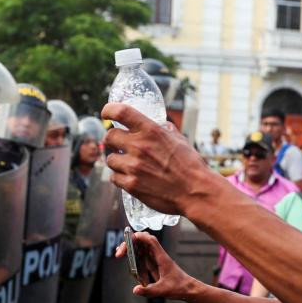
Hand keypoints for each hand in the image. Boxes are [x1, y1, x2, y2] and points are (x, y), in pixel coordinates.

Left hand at [101, 102, 218, 215]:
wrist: (195, 191)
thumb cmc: (191, 165)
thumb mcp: (179, 140)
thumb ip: (166, 130)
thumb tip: (160, 125)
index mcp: (151, 131)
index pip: (120, 112)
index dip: (109, 110)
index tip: (106, 113)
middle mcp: (139, 146)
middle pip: (109, 136)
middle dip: (113, 140)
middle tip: (119, 145)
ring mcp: (133, 166)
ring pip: (110, 159)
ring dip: (117, 161)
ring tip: (129, 165)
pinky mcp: (131, 185)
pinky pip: (114, 178)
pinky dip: (120, 178)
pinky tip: (131, 178)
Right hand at [115, 230, 201, 299]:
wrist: (187, 289)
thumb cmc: (179, 288)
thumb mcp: (162, 291)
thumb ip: (149, 291)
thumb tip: (135, 290)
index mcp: (161, 258)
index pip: (150, 241)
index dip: (139, 237)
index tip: (129, 239)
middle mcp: (157, 255)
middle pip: (142, 242)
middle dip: (129, 243)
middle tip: (119, 253)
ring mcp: (155, 259)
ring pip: (141, 247)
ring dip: (130, 248)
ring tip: (119, 253)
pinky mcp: (154, 264)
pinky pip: (142, 255)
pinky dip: (134, 255)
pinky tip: (127, 258)